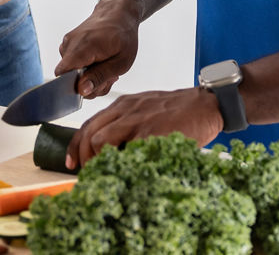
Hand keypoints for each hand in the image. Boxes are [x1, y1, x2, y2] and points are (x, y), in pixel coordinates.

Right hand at [54, 4, 139, 97]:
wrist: (118, 13)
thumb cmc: (123, 35)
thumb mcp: (120, 62)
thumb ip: (99, 77)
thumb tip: (81, 90)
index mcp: (82, 47)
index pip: (63, 75)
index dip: (75, 87)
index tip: (96, 85)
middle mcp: (69, 44)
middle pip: (69, 78)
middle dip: (89, 84)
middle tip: (109, 77)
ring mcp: (67, 43)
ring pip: (72, 73)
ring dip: (90, 77)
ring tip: (106, 67)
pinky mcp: (68, 45)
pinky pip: (73, 65)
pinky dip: (86, 69)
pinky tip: (99, 63)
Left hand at [65, 87, 222, 168]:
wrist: (206, 105)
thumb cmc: (177, 111)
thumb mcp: (146, 111)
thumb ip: (128, 126)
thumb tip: (111, 152)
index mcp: (122, 105)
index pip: (88, 124)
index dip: (76, 146)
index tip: (73, 163)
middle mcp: (125, 109)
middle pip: (88, 133)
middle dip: (83, 157)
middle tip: (88, 173)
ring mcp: (137, 119)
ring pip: (100, 140)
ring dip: (97, 161)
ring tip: (106, 174)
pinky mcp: (150, 131)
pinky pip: (125, 149)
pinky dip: (120, 163)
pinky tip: (126, 172)